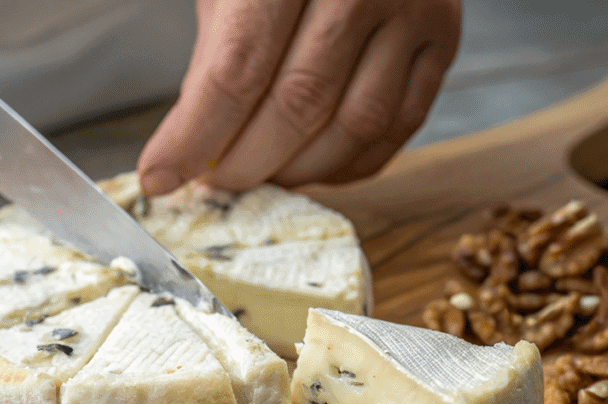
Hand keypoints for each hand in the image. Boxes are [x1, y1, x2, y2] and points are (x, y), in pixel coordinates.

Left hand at [138, 0, 460, 195]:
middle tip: (217, 182)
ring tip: (263, 174)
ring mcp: (414, 10)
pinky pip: (399, 127)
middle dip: (247, 162)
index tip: (164, 174)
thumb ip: (217, 56)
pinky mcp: (443, 39)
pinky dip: (351, 164)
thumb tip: (193, 145)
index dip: (197, 135)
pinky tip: (314, 167)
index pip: (238, 68)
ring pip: (356, 125)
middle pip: (299, 103)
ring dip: (301, 171)